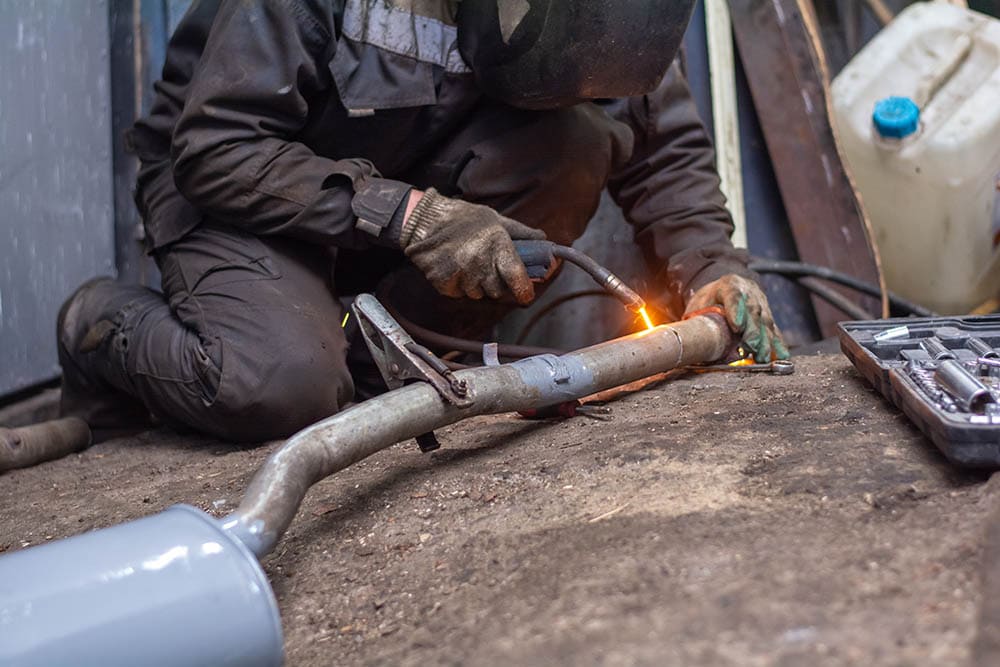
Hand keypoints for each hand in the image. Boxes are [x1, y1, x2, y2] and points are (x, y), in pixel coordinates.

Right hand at [399, 188, 545, 304]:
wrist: (425, 220)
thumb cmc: (463, 219)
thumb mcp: (495, 219)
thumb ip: (521, 233)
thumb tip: (544, 240)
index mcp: (497, 245)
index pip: (517, 278)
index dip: (525, 291)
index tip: (526, 295)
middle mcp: (480, 262)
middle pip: (498, 290)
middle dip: (496, 283)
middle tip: (487, 266)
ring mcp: (461, 274)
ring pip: (478, 294)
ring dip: (476, 284)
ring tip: (467, 262)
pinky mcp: (444, 283)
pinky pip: (459, 294)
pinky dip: (458, 285)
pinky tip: (454, 267)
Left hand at [684, 275, 789, 361]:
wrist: (725, 290)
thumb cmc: (709, 301)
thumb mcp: (699, 305)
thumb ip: (698, 320)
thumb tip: (692, 344)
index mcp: (728, 285)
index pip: (733, 296)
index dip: (736, 311)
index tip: (737, 327)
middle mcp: (749, 293)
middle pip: (753, 311)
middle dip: (753, 332)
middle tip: (751, 348)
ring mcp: (761, 303)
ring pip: (766, 322)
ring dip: (766, 342)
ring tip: (763, 358)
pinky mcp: (768, 315)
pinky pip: (775, 330)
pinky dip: (778, 345)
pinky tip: (781, 357)